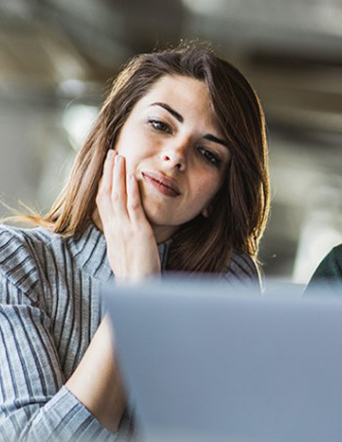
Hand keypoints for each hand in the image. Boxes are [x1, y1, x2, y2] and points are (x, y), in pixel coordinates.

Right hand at [95, 149, 159, 282]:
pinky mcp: (138, 231)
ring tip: (119, 156)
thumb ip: (123, 240)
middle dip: (108, 172)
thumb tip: (124, 234)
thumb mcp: (124, 253)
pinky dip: (131, 189)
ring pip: (117, 195)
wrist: (137, 288)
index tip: (106, 168)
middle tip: (111, 153)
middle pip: (107, 193)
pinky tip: (131, 175)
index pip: (103, 202)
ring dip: (118, 174)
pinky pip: (133, 206)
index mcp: (111, 232)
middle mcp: (115, 227)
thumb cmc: (134, 275)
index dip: (104, 183)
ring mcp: (125, 228)